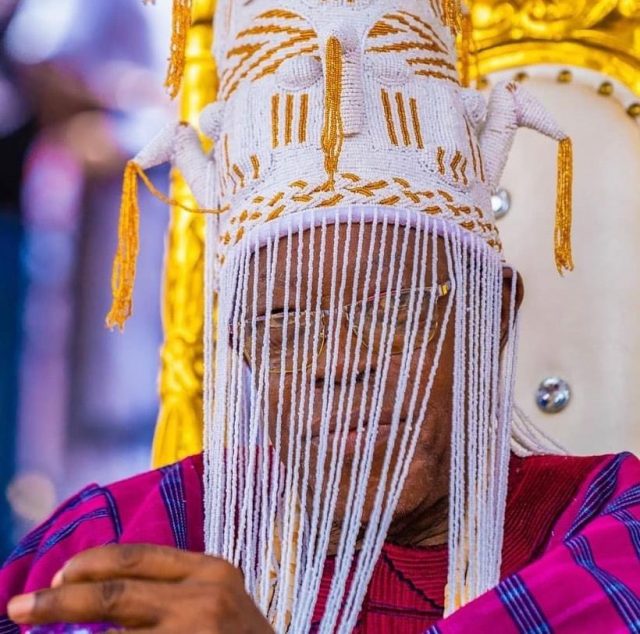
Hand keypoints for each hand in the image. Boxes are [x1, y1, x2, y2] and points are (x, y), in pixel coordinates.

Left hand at [7, 544, 274, 633]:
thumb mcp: (217, 598)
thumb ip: (174, 586)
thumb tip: (101, 587)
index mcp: (211, 569)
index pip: (136, 557)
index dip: (89, 565)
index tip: (57, 577)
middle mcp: (205, 597)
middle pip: (115, 594)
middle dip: (59, 603)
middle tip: (18, 608)